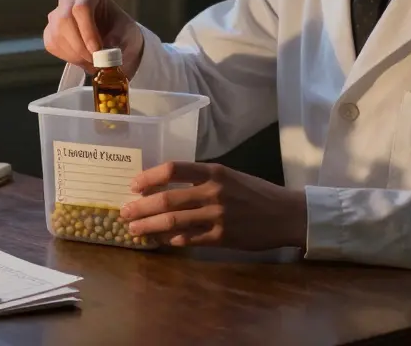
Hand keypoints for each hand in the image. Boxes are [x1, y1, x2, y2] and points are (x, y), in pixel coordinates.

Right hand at [44, 0, 143, 73]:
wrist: (112, 39)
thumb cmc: (120, 30)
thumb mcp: (127, 32)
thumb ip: (119, 38)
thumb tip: (107, 50)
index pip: (82, 7)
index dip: (88, 31)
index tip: (97, 50)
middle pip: (65, 20)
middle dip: (80, 45)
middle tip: (95, 61)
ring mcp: (56, 15)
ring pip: (57, 35)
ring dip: (75, 54)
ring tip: (93, 61)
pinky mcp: (50, 32)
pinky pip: (52, 45)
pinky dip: (68, 57)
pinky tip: (83, 59)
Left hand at [120, 162, 306, 249]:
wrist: (286, 213)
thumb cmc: (256, 193)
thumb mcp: (229, 176)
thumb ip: (201, 179)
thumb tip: (167, 186)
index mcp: (214, 172)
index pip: (172, 169)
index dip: (149, 177)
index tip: (133, 185)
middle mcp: (213, 191)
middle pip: (167, 198)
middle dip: (140, 206)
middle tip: (124, 211)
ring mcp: (217, 216)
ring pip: (173, 221)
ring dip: (149, 226)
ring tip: (134, 229)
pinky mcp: (223, 238)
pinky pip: (189, 239)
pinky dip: (172, 240)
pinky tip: (161, 241)